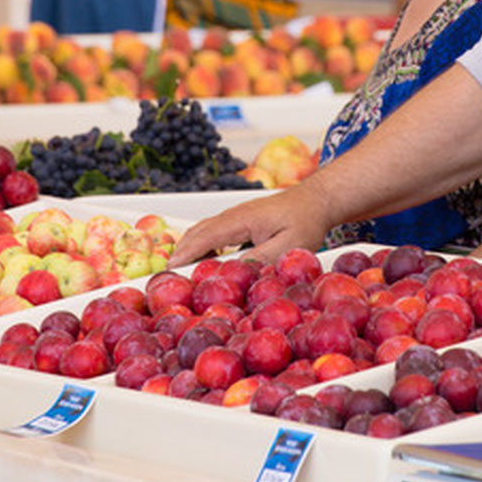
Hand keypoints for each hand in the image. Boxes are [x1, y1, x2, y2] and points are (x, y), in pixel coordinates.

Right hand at [169, 190, 331, 267]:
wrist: (314, 200)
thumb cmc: (305, 220)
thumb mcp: (290, 245)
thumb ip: (261, 258)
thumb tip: (235, 272)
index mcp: (241, 219)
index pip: (204, 237)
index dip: (184, 255)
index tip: (169, 273)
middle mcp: (232, 216)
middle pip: (195, 234)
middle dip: (178, 256)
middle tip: (166, 281)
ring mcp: (233, 218)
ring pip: (200, 234)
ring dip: (187, 253)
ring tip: (178, 277)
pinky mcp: (236, 223)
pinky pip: (210, 235)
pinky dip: (199, 249)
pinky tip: (201, 266)